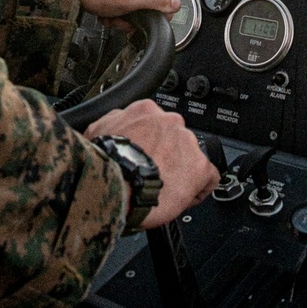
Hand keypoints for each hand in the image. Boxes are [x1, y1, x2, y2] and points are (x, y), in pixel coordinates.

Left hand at [82, 0, 180, 20]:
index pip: (162, 7)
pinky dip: (111, 14)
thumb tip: (176, 3)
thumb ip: (155, 0)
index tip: (135, 20)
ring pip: (131, 13)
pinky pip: (120, 9)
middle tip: (118, 17)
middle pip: (145, 11)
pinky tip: (104, 12)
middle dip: (130, 19)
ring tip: (109, 14)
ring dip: (119, 18)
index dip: (148, 19)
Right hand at [85, 99, 219, 228]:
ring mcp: (187, 142)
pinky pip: (209, 177)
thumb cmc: (105, 161)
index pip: (156, 123)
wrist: (116, 182)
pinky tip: (184, 197)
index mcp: (145, 110)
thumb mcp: (97, 131)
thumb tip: (115, 124)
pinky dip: (200, 188)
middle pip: (174, 139)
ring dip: (180, 170)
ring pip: (190, 157)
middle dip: (166, 155)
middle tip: (152, 173)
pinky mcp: (200, 167)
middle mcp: (169, 121)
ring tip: (164, 189)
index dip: (151, 143)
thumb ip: (114, 123)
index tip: (145, 155)